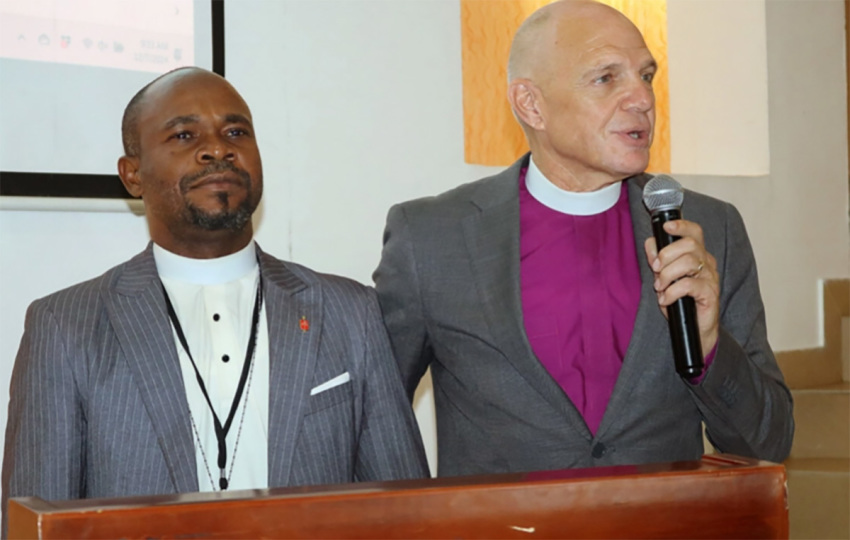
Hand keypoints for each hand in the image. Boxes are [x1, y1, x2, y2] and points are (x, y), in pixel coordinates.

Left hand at [644, 219, 718, 356]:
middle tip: (656, 269)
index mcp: (697, 255)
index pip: (695, 233)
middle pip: (689, 245)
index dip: (682, 226)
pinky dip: (672, 292)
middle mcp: (707, 263)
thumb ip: (657, 259)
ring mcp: (710, 278)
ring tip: (660, 288)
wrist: (695, 329)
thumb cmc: (681, 301)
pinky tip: (666, 300)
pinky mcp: (710, 293)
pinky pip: (689, 285)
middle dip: (667, 254)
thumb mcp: (664, 278)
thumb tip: (651, 243)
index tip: (665, 227)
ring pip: (688, 263)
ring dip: (667, 275)